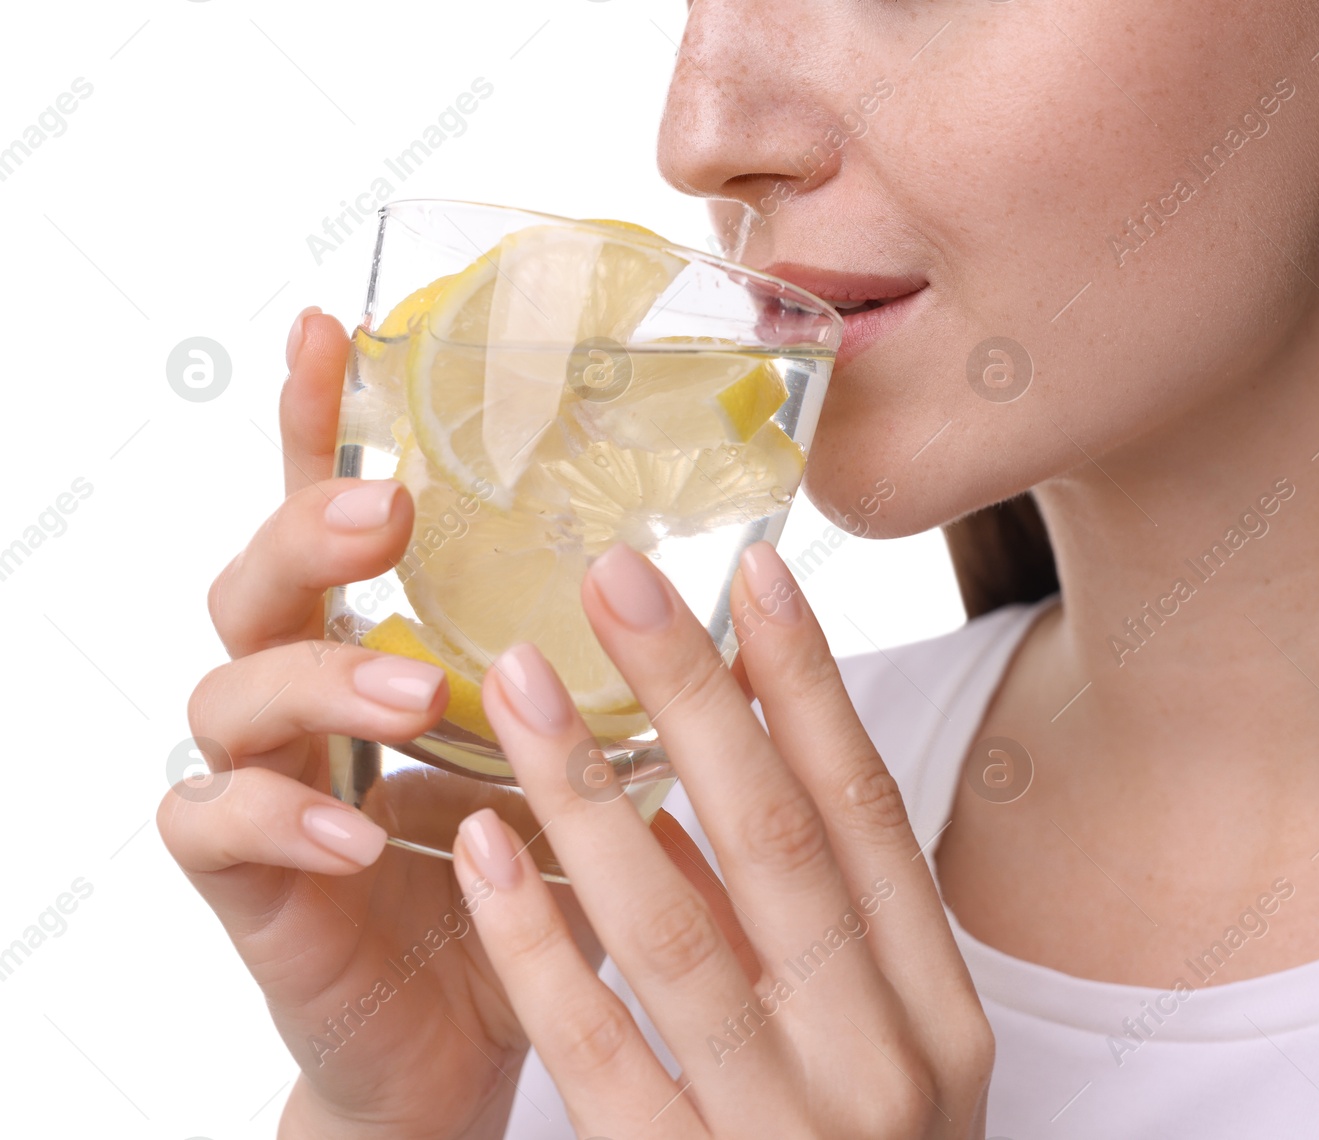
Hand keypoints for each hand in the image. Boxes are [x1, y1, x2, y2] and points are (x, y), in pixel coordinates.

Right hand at [158, 308, 751, 1138]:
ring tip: (415, 693)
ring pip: (229, 691)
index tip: (334, 326)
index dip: (326, 423)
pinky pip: (214, 824)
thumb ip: (625, 674)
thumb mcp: (591, 759)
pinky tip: (358, 835)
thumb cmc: (536, 878)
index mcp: (386, 647)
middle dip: (310, 532)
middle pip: (258, 581)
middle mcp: (310, 699)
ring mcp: (264, 783)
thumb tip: (744, 578)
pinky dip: (279, 819)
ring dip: (321, 680)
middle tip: (387, 512)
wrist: (474, 1030)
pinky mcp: (245, 881)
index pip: (337, 516)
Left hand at [451, 537, 995, 1137]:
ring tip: (512, 679)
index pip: (869, 816)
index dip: (808, 687)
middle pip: (775, 843)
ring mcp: (788, 1137)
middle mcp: (883, 1066)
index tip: (748, 570)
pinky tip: (484, 842)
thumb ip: (821, 935)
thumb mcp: (888, 1061)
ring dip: (591, 791)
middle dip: (692, 697)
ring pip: (677, 930)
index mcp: (942, 1014)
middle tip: (612, 574)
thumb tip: (716, 782)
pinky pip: (595, 1053)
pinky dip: (538, 940)